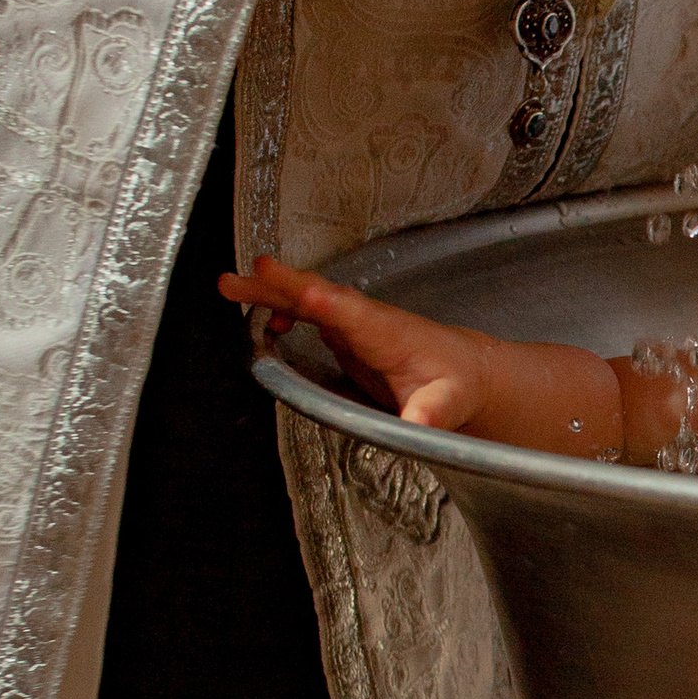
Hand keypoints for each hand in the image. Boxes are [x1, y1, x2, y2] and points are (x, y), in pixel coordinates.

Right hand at [220, 256, 494, 430]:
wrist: (466, 370)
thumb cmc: (457, 382)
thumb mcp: (449, 403)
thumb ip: (431, 413)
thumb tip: (418, 425)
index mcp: (390, 334)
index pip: (355, 315)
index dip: (328, 303)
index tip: (305, 293)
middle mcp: (368, 321)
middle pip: (322, 298)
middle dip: (286, 285)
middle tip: (248, 273)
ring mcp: (354, 322)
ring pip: (309, 299)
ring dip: (271, 291)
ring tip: (231, 285)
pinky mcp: (346, 331)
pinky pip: (309, 311)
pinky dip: (283, 308)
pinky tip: (265, 318)